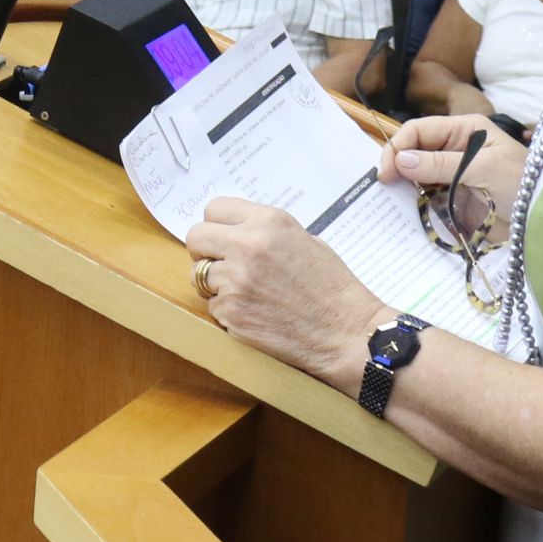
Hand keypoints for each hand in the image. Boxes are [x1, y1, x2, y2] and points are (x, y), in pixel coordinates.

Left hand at [187, 200, 381, 382]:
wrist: (347, 332)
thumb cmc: (332, 288)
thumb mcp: (305, 240)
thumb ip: (265, 232)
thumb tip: (234, 232)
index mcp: (268, 222)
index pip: (214, 209)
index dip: (216, 226)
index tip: (221, 239)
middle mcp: (248, 246)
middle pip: (195, 237)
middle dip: (204, 252)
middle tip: (220, 266)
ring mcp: (236, 280)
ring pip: (198, 275)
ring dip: (215, 285)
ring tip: (246, 294)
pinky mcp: (231, 312)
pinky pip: (212, 306)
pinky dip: (227, 312)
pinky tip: (255, 315)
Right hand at [379, 112, 522, 203]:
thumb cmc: (522, 183)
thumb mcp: (483, 168)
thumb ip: (441, 164)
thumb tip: (401, 160)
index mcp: (464, 130)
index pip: (420, 130)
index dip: (399, 146)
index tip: (387, 171)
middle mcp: (455, 148)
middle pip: (414, 150)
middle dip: (397, 164)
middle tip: (384, 185)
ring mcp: (453, 174)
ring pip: (416, 174)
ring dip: (403, 184)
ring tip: (390, 198)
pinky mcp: (454, 199)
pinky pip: (426, 197)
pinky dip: (413, 202)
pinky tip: (404, 209)